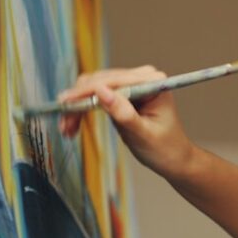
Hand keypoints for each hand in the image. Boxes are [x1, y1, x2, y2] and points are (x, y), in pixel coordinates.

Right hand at [57, 66, 195, 178]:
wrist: (174, 160)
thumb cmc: (165, 149)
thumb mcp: (143, 134)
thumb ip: (123, 113)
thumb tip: (101, 92)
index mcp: (153, 83)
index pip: (113, 81)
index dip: (86, 91)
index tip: (65, 103)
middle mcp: (142, 78)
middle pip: (100, 81)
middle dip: (78, 102)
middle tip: (64, 125)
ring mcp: (132, 84)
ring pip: (94, 88)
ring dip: (77, 107)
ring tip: (66, 129)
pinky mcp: (123, 94)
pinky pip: (97, 96)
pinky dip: (83, 109)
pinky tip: (73, 125)